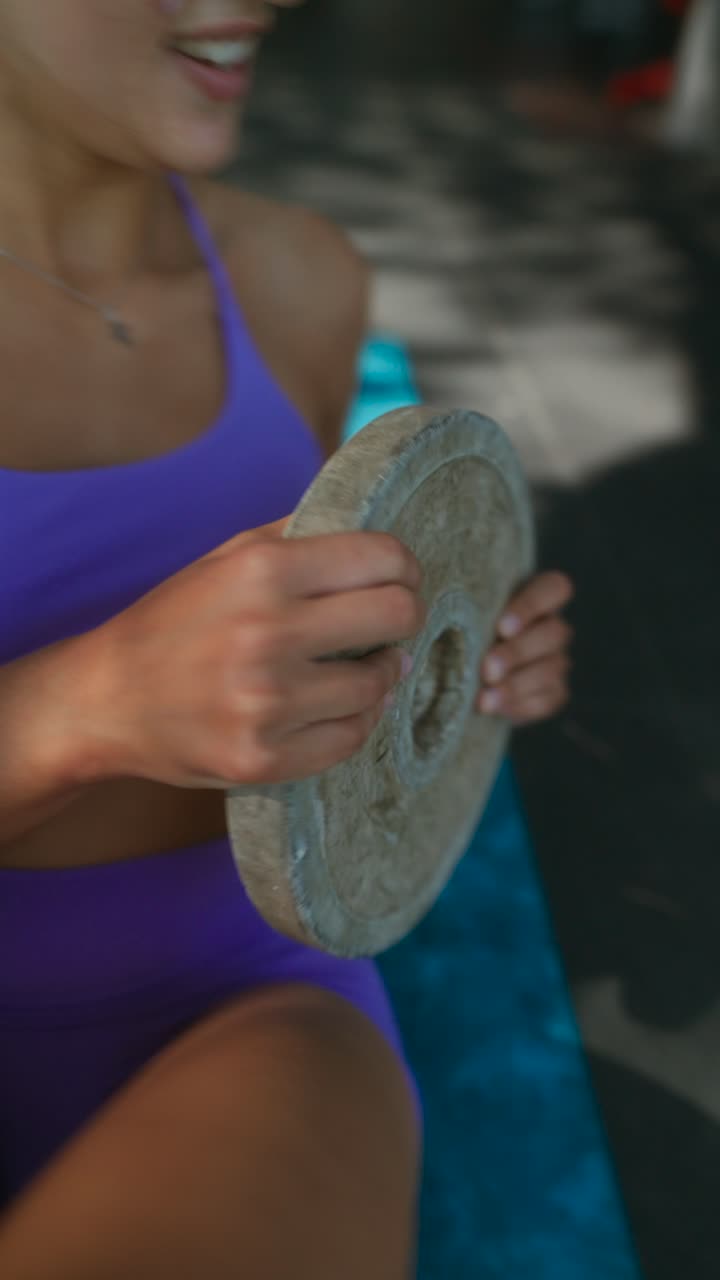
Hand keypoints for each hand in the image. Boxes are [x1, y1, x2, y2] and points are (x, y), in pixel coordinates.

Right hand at [84, 520, 424, 788]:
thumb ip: (298, 534)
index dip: (404, 567)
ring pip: (379, 684)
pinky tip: (339, 704)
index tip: (401, 577)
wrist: (106, 700)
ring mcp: (265, 703)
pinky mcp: (263, 758)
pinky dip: (356, 719)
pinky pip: (351, 737)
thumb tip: (371, 518)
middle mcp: (266, 634)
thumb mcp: (226, 558)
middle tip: (392, 623)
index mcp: (261, 571)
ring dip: (380, 673)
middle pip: (397, 616)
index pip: (382, 558)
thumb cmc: (174, 622)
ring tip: (362, 666)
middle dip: (404, 615)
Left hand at [476, 572, 573, 725]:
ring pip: (551, 669)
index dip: (532, 607)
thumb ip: (464, 606)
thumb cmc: (463, 632)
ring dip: (516, 685)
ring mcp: (556, 660)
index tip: (501, 628)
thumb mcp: (463, 614)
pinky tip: (494, 708)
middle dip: (518, 653)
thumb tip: (438, 607)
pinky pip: (546, 699)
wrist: (463, 676)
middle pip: (554, 633)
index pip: (555, 588)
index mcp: (537, 596)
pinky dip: (519, 705)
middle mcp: (552, 626)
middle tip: (487, 670)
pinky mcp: (554, 692)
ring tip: (484, 699)